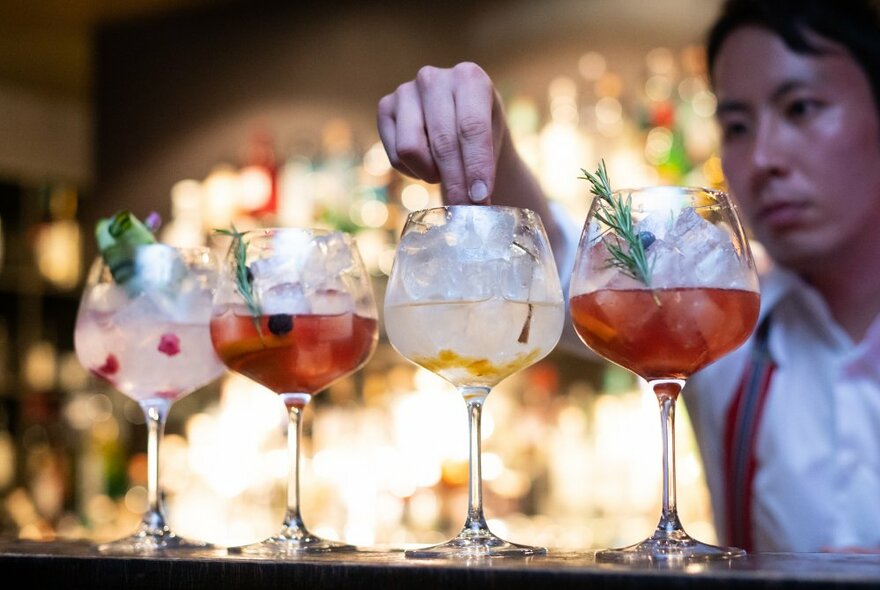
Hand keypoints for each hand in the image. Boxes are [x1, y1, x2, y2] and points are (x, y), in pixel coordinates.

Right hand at [377, 62, 506, 204]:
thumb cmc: (480, 135)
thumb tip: (475, 201)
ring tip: (444, 173)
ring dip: (431, 173)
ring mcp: (405, 90)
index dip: (476, 166)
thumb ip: (483, 166)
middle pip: (443, 142)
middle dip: (456, 181)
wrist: (457, 124)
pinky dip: (413, 171)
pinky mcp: (385, 107)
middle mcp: (434, 78)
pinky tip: (427, 164)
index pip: (472, 128)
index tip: (481, 197)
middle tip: (466, 208)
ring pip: (411, 149)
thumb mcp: (492, 143)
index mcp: (469, 77)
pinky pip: (396, 155)